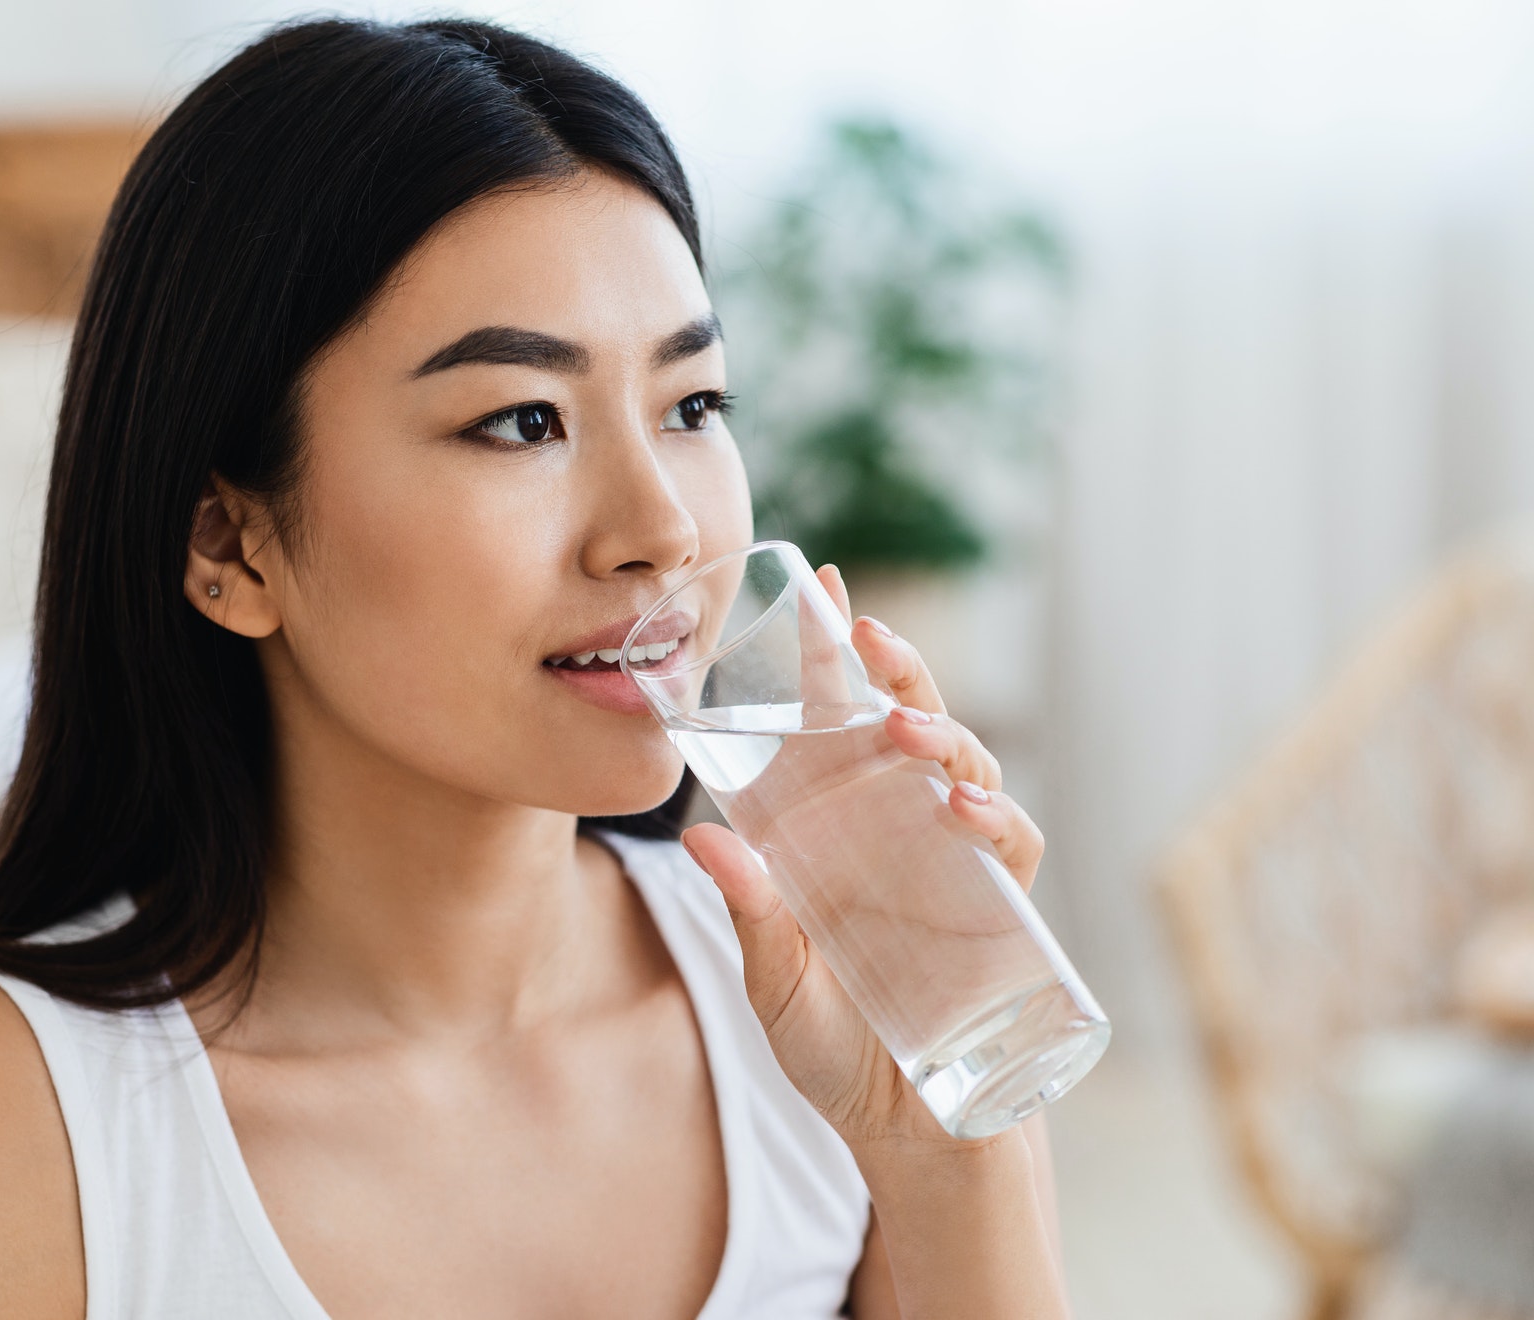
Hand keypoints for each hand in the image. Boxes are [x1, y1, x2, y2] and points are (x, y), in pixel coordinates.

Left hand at [680, 565, 1048, 1171]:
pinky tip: (963, 808)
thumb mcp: (774, 980)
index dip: (834, 656)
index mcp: (836, 828)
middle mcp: (896, 828)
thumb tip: (702, 840)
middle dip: (891, 670)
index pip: (836, 723)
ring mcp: (952, 861)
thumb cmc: (833, 1046)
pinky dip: (993, 817)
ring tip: (905, 726)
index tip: (822, 584)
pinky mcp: (999, 907)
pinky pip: (1009, 844)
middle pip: (904, 725)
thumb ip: (750, 914)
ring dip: (938, 734)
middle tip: (863, 630)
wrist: (905, 1128)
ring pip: (962, 766)